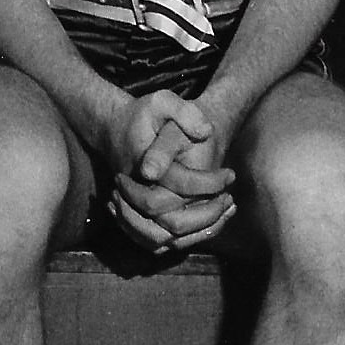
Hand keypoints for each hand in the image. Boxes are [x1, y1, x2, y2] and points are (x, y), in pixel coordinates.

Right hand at [100, 90, 234, 253]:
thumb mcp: (162, 101)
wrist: (113, 129)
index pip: (183, 185)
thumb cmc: (143, 115)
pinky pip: (158, 242)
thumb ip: (185, 113)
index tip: (231, 173)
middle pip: (174, 222)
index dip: (212, 183)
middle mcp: (137, 193)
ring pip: (166, 240)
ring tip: (224, 211)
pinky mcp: (135, 217)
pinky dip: (184, 239)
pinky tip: (209, 223)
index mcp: (145, 167)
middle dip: (209, 214)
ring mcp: (133, 208)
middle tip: (230, 198)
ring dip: (199, 232)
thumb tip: (205, 133)